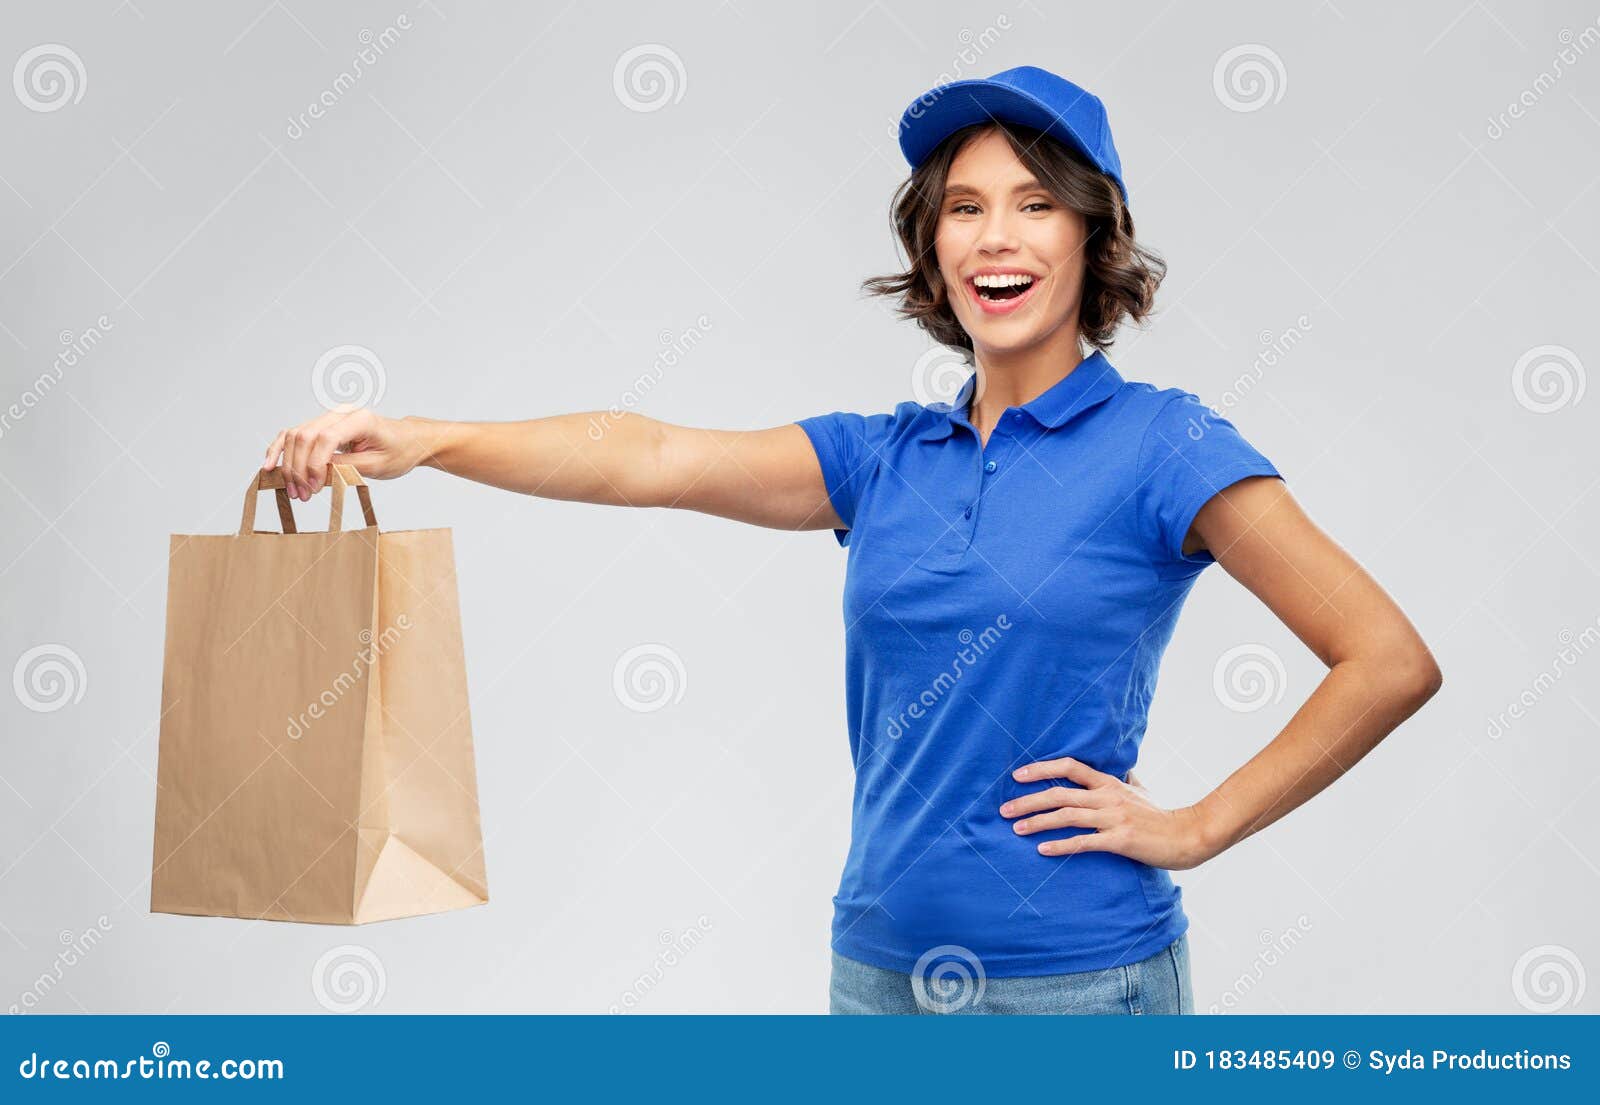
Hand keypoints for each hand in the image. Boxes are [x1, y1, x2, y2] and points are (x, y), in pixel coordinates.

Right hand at [263, 407, 429, 499]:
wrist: (408, 441)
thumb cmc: (398, 452)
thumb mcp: (377, 466)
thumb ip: (346, 467)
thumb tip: (315, 474)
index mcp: (359, 419)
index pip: (325, 438)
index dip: (315, 465)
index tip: (315, 488)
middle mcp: (341, 412)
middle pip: (305, 436)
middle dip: (299, 468)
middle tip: (302, 495)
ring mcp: (330, 416)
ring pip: (296, 435)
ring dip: (289, 464)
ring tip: (294, 490)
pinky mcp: (323, 425)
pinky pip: (295, 434)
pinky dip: (281, 449)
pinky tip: (270, 466)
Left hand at [999, 757, 1213, 869]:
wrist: (1186, 835)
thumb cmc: (1160, 815)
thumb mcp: (1139, 790)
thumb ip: (1124, 779)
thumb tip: (1120, 768)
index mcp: (1108, 782)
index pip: (1070, 767)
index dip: (1042, 769)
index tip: (1017, 776)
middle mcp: (1107, 796)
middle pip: (1060, 793)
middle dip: (1028, 800)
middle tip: (1004, 810)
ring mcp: (1113, 818)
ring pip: (1067, 816)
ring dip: (1038, 822)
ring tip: (1016, 829)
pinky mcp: (1120, 841)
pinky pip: (1084, 842)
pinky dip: (1061, 845)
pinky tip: (1042, 850)